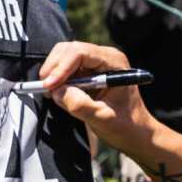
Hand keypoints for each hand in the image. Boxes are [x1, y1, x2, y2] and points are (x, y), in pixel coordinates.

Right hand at [34, 41, 155, 149]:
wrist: (135, 132)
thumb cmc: (126, 126)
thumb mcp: (103, 119)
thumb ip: (80, 105)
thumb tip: (57, 92)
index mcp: (114, 62)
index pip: (80, 53)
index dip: (61, 67)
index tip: (49, 86)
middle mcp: (104, 57)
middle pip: (69, 49)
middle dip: (54, 67)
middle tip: (46, 89)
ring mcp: (95, 63)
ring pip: (64, 56)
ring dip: (53, 72)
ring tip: (52, 92)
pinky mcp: (87, 71)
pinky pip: (65, 67)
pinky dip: (57, 78)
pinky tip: (57, 92)